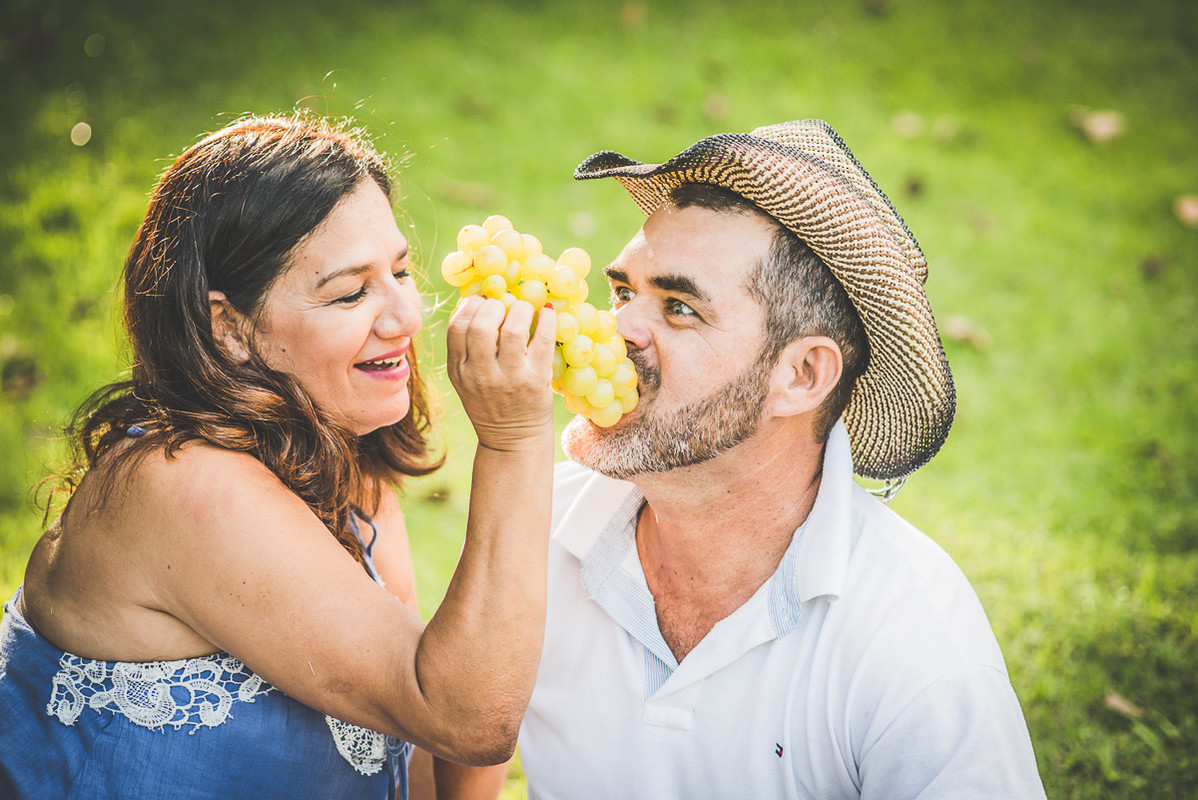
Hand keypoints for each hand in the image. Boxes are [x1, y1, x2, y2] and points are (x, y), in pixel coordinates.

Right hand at [447, 295, 556, 451]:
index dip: (470, 306)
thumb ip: (466, 349)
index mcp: (459, 370)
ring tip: (525, 308)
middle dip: (494, 306)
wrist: (512, 442)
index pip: (457, 327)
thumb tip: (479, 303)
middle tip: (504, 305)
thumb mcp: (465, 380)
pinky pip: (543, 340)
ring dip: (520, 310)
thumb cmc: (490, 404)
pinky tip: (548, 313)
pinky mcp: (536, 381)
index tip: (483, 301)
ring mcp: (510, 378)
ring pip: (513, 330)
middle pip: (481, 326)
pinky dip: (547, 320)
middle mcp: (481, 374)